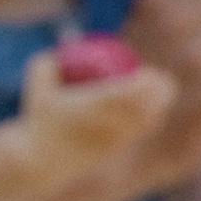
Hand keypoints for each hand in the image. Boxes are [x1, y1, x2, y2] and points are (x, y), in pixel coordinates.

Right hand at [14, 43, 178, 171]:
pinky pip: (138, 134)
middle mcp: (109, 125)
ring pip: (146, 123)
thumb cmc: (38, 119)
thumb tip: (69, 39)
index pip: (130, 93)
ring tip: (163, 91)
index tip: (147, 70)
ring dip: (159, 107)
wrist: (39, 161)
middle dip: (161, 93)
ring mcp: (114, 141)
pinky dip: (148, 121)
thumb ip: (51, 60)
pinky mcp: (114, 152)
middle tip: (161, 79)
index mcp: (94, 108)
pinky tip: (152, 110)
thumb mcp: (36, 85)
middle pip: (146, 108)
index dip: (145, 83)